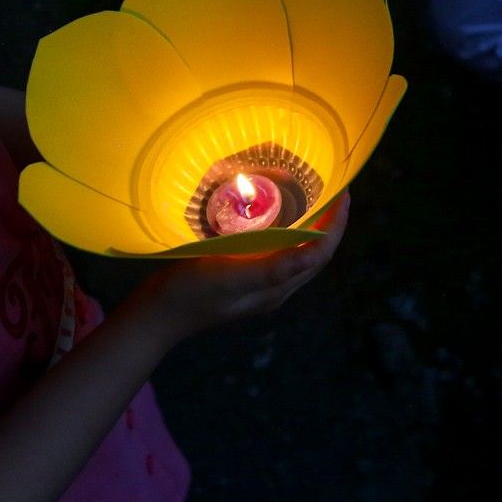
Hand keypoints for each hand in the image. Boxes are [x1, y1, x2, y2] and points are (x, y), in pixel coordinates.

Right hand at [129, 193, 350, 341]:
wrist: (158, 313)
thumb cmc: (191, 293)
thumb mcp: (229, 276)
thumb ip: (270, 267)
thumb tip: (313, 253)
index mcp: (277, 288)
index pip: (321, 253)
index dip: (337, 223)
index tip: (343, 191)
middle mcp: (275, 289)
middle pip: (316, 254)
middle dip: (331, 222)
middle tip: (334, 188)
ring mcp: (260, 286)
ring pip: (299, 253)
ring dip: (313, 227)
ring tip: (315, 197)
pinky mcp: (245, 279)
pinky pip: (279, 252)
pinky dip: (289, 232)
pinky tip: (277, 216)